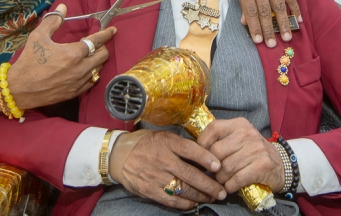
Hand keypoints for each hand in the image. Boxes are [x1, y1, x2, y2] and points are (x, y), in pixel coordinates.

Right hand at [7, 4, 114, 109]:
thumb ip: (53, 21)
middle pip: (103, 56)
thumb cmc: (28, 61)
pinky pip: (91, 82)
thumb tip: (63, 7)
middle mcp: (80, 69)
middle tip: (96, 43)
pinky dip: (92, 74)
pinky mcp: (75, 93)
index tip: (112, 30)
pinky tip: (85, 70)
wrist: (19, 89)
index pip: (96, 41)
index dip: (106, 34)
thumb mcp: (38, 37)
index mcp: (73, 53)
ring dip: (97, 61)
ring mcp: (79, 82)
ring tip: (89, 55)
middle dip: (102, 47)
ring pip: (99, 69)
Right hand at [109, 130, 226, 209]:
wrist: (118, 155)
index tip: (219, 166)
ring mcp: (156, 177)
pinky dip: (185, 203)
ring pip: (184, 189)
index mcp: (168, 143)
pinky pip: (171, 200)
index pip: (190, 150)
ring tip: (212, 197)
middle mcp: (163, 160)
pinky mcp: (150, 191)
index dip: (206, 158)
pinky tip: (194, 203)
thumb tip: (204, 155)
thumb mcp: (163, 137)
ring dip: (201, 195)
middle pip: (191, 174)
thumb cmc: (145, 144)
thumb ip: (181, 145)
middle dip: (210, 185)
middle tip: (222, 190)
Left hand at [198, 119, 284, 193]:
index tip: (202, 156)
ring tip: (222, 181)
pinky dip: (230, 186)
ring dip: (220, 179)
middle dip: (211, 167)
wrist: (281, 165)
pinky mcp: (262, 166)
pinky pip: (236, 179)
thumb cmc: (254, 153)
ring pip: (225, 168)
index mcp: (239, 124)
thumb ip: (221, 141)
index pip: (213, 129)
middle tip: (212, 174)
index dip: (202, 144)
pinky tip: (231, 186)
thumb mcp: (239, 139)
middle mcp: (248, 134)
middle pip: (216, 152)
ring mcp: (256, 149)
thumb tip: (198, 154)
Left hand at [233, 0, 301, 46]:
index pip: (251, 10)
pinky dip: (295, 8)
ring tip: (286, 37)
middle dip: (269, 29)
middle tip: (273, 45)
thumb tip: (245, 23)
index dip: (255, 27)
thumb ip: (242, 3)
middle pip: (265, 10)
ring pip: (279, 5)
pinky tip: (298, 20)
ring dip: (283, 23)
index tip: (259, 41)